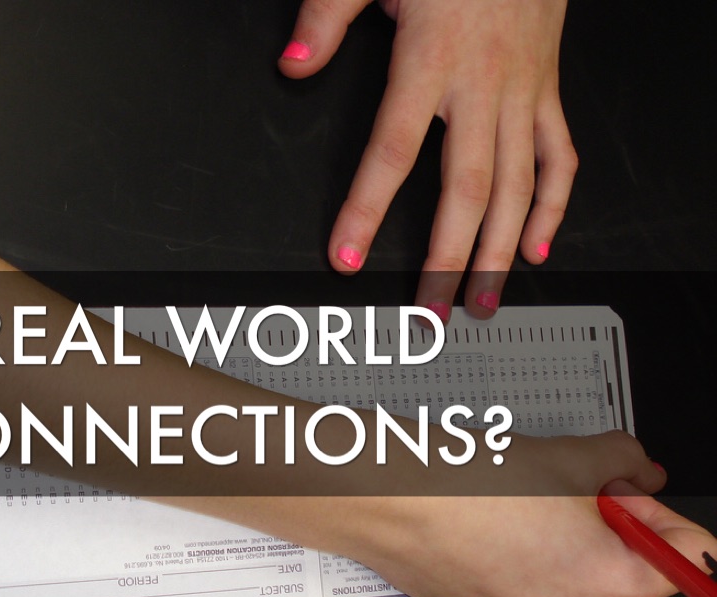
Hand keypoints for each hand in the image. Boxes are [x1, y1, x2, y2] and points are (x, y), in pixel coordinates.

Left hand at [279, 0, 576, 321]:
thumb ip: (326, 16)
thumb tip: (292, 63)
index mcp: (431, 59)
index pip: (393, 152)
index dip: (368, 210)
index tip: (349, 257)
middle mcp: (482, 85)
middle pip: (465, 190)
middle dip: (446, 260)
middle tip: (428, 312)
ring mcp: (523, 92)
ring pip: (516, 187)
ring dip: (498, 252)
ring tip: (479, 300)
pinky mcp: (548, 89)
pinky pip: (559, 156)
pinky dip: (553, 205)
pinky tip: (537, 245)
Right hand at [326, 431, 715, 596]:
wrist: (391, 505)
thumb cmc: (469, 489)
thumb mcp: (572, 456)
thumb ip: (627, 461)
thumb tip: (640, 471)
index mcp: (618, 590)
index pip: (692, 555)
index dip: (656, 508)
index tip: (627, 489)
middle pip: (640, 573)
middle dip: (614, 528)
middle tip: (569, 493)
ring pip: (589, 583)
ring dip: (575, 546)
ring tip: (528, 508)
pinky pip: (545, 595)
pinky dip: (537, 563)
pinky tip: (503, 529)